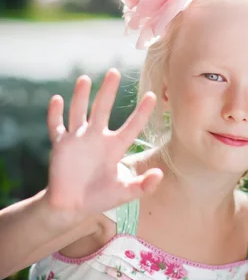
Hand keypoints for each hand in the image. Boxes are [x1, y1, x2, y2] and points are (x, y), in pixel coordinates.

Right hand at [45, 68, 162, 218]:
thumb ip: (142, 186)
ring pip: (79, 112)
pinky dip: (55, 114)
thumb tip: (160, 175)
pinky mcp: (61, 145)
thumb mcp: (123, 194)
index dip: (141, 112)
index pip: (131, 125)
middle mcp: (97, 138)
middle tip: (114, 72)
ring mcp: (78, 140)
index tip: (152, 95)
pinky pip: (57, 127)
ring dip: (81, 96)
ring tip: (85, 79)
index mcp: (114, 147)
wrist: (71, 206)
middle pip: (103, 109)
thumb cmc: (99, 198)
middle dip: (108, 91)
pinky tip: (57, 100)